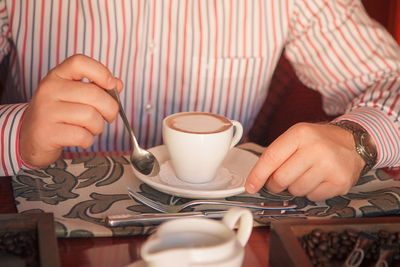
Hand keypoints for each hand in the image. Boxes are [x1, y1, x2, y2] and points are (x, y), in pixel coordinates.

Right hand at [19, 54, 122, 167]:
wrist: (29, 137)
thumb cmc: (58, 114)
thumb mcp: (74, 95)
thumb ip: (97, 87)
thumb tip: (117, 84)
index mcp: (57, 76)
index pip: (79, 62)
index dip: (101, 72)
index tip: (111, 85)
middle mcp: (49, 90)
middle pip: (94, 94)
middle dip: (110, 109)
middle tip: (108, 116)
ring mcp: (46, 111)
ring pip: (91, 117)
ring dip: (98, 127)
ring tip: (90, 128)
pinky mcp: (47, 133)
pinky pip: (82, 136)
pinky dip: (88, 140)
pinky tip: (81, 138)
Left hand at [245, 122, 365, 200]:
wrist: (353, 141)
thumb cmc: (319, 141)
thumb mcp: (297, 136)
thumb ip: (277, 154)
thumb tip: (257, 179)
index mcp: (300, 134)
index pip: (271, 158)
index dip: (257, 175)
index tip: (250, 186)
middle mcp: (315, 148)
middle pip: (281, 179)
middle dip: (275, 185)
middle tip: (280, 181)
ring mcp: (329, 166)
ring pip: (296, 190)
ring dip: (295, 188)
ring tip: (304, 175)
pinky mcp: (340, 182)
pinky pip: (312, 197)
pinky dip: (310, 192)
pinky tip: (317, 180)